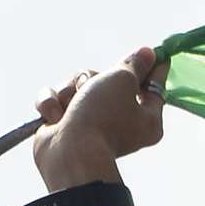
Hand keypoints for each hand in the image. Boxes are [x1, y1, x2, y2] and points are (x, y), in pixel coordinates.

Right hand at [31, 47, 168, 187]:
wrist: (69, 153)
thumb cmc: (102, 116)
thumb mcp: (123, 80)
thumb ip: (134, 65)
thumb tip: (149, 53)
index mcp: (146, 118)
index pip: (153, 86)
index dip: (149, 67)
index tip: (152, 52)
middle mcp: (121, 122)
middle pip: (106, 81)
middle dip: (90, 79)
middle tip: (89, 88)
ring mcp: (90, 124)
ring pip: (76, 87)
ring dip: (68, 91)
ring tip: (68, 108)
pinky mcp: (63, 126)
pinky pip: (55, 101)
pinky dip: (51, 105)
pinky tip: (53, 117)